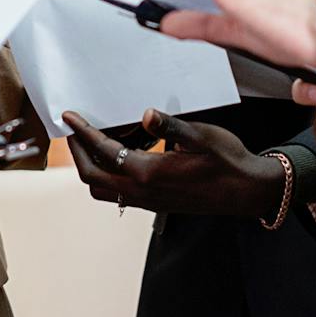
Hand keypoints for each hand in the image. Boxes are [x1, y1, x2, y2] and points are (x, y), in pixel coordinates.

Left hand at [63, 109, 284, 216]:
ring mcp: (147, 201)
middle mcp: (142, 192)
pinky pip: (117, 194)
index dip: (83, 132)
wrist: (246, 192)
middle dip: (78, 153)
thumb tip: (146, 113)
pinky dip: (107, 175)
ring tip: (92, 142)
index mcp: (149, 173)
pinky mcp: (154, 203)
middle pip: (92, 177)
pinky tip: (119, 155)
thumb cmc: (227, 161)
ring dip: (90, 167)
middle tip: (74, 129)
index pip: (103, 152)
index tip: (69, 116)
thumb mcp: (201, 136)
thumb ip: (170, 125)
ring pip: (102, 190)